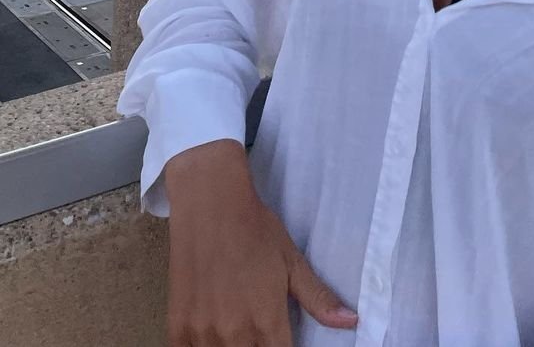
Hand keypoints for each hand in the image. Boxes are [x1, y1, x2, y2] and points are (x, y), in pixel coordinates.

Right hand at [164, 141, 358, 344]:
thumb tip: (352, 322)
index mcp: (266, 320)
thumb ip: (318, 298)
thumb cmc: (256, 230)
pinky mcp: (177, 327)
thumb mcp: (292, 261)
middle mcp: (233, 333)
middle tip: (263, 332)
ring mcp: (201, 333)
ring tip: (243, 333)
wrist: (211, 204)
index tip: (284, 343)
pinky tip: (215, 337)